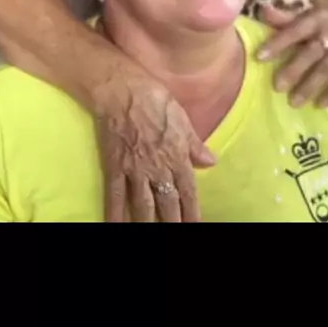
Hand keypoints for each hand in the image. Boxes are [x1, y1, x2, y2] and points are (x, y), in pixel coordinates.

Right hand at [95, 75, 216, 222]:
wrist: (122, 90)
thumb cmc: (155, 100)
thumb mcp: (182, 120)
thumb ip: (195, 145)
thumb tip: (212, 162)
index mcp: (178, 156)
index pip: (188, 192)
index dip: (193, 213)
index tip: (196, 225)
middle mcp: (158, 167)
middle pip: (168, 204)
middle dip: (173, 223)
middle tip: (177, 234)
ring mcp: (135, 169)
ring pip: (143, 205)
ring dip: (148, 224)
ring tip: (150, 236)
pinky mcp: (115, 166)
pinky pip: (115, 195)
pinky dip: (116, 214)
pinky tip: (117, 226)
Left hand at [257, 4, 327, 107]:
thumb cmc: (325, 23)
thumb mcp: (308, 16)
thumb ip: (285, 19)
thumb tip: (263, 11)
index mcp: (315, 21)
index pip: (295, 31)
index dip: (278, 43)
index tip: (259, 57)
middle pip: (312, 53)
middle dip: (295, 70)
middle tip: (277, 87)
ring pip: (327, 70)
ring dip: (311, 87)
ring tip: (294, 103)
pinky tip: (320, 105)